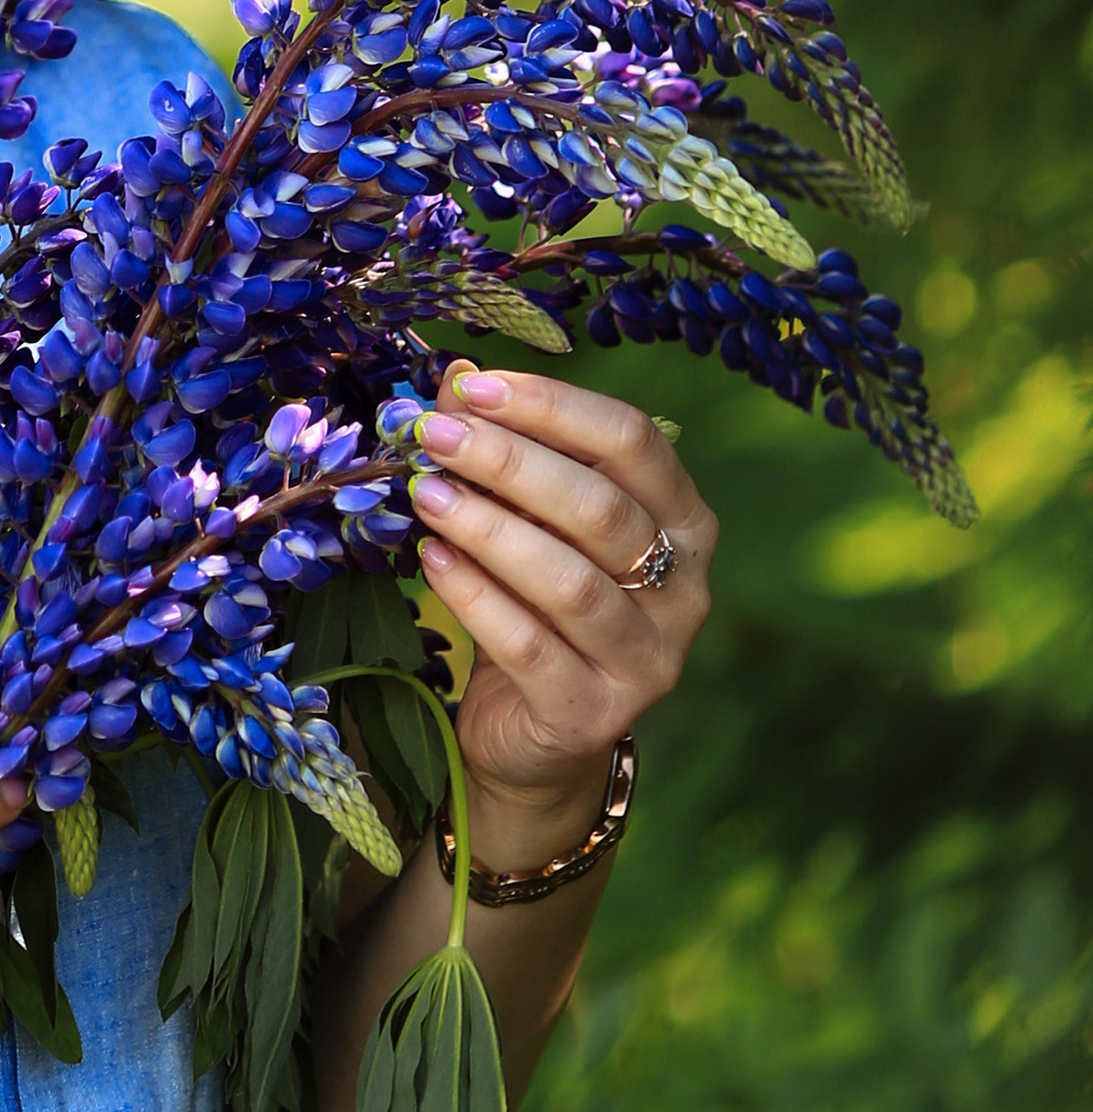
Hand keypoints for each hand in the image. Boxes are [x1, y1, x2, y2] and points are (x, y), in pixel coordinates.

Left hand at [411, 364, 716, 864]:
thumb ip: (503, 453)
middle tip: (433, 436)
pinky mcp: (594, 715)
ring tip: (425, 493)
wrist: (534, 734)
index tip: (473, 387)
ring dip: (488, 528)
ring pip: (569, 581)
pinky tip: (431, 560)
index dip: (552, 406)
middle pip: (601, 508)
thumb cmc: (535, 604)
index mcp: (684, 523)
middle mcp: (685, 590)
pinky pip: (529, 647)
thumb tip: (455, 377)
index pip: (634, 441)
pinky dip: (475, 597)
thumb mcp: (526, 521)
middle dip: (510, 462)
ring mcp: (649, 660)